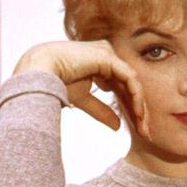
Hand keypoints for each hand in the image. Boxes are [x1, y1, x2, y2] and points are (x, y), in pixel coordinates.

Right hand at [14, 40, 149, 139]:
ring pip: (132, 83)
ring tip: (143, 127)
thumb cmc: (55, 82)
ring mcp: (109, 54)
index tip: (136, 129)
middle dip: (139, 110)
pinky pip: (129, 79)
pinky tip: (137, 114)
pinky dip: (135, 97)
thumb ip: (101, 110)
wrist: (40, 71)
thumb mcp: (83, 99)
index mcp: (101, 63)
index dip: (130, 108)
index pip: (122, 87)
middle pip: (129, 86)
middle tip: (145, 132)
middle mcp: (107, 55)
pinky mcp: (109, 57)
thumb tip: (118, 127)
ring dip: (140, 106)